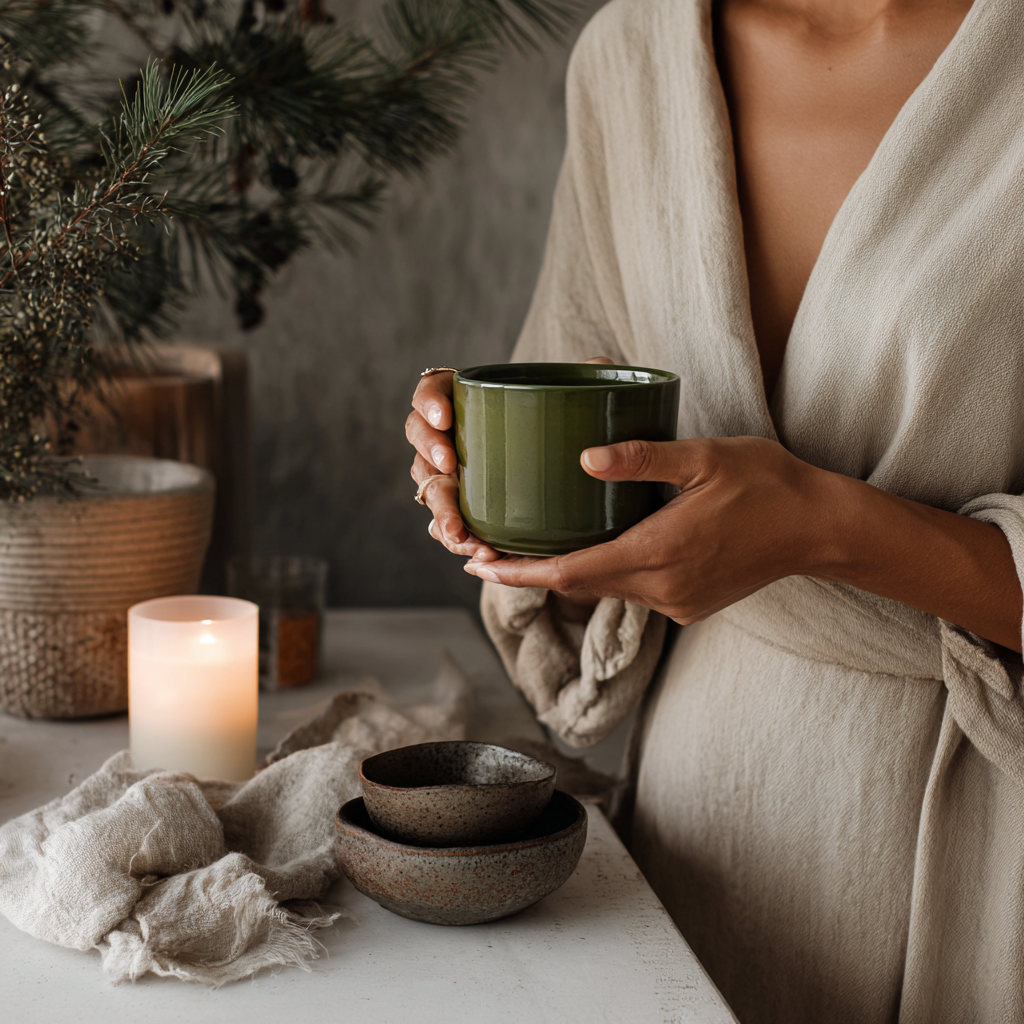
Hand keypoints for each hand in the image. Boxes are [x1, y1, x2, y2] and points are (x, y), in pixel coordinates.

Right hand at [406, 358, 616, 567]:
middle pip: (421, 438)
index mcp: (470, 401)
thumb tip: (597, 364)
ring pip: (431, 488)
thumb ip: (590, 380)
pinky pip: (451, 528)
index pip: (433, 389)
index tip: (446, 418)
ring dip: (441, 510)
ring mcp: (457, 478)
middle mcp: (455, 438)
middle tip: (449, 466)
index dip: (429, 401)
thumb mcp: (585, 403)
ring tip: (461, 530)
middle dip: (428, 452)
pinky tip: (483, 550)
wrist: (585, 488)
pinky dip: (462, 540)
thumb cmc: (577, 432)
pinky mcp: (468, 513)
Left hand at [463, 436, 837, 623]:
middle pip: (579, 584)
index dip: (518, 571)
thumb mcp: (705, 457)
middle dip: (531, 571)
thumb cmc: (768, 484)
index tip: (477, 563)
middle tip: (486, 549)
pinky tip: (594, 548)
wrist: (820, 529)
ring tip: (530, 548)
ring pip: (606, 588)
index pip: (570, 571)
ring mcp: (677, 600)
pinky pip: (633, 590)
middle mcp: (663, 586)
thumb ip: (642, 459)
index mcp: (660, 551)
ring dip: (567, 572)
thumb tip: (584, 458)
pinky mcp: (690, 603)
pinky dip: (605, 572)